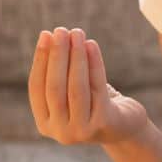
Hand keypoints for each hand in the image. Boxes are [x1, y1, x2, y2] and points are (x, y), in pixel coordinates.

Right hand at [28, 27, 148, 145]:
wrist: (125, 127)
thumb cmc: (95, 103)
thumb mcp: (72, 92)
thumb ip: (59, 74)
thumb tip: (51, 36)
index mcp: (45, 123)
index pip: (36, 87)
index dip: (40, 59)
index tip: (45, 34)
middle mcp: (59, 131)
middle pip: (54, 87)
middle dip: (57, 55)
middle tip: (61, 30)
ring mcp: (81, 130)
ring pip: (75, 87)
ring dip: (75, 56)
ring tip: (77, 33)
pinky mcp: (103, 123)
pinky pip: (97, 87)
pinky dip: (94, 63)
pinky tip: (92, 45)